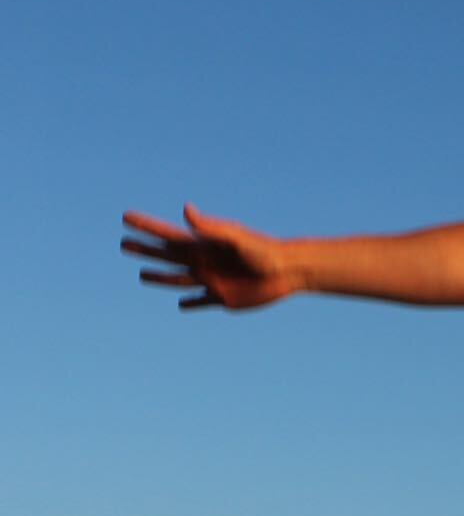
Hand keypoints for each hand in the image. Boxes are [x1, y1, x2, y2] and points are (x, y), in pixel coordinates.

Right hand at [122, 205, 298, 309]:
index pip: (167, 235)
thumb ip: (210, 227)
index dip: (146, 227)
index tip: (125, 217)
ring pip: (178, 280)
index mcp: (202, 246)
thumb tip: (185, 209)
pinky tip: (181, 306)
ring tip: (142, 276)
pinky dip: (191, 304)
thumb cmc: (263, 251)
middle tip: (123, 244)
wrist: (288, 272)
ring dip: (159, 278)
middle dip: (145, 251)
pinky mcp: (224, 298)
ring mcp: (212, 280)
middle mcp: (204, 262)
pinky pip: (202, 302)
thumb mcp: (235, 237)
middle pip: (166, 257)